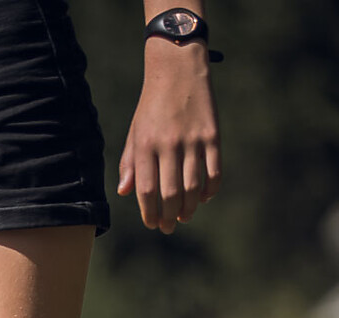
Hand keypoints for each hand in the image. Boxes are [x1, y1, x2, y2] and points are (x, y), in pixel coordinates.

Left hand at [118, 43, 220, 232]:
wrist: (177, 69)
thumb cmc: (152, 105)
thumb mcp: (135, 131)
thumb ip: (130, 162)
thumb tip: (125, 192)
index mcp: (146, 146)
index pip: (147, 190)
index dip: (150, 212)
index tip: (152, 224)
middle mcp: (168, 145)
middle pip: (171, 193)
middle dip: (170, 216)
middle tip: (170, 227)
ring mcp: (192, 140)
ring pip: (193, 187)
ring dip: (190, 208)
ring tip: (185, 216)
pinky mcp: (212, 135)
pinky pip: (214, 171)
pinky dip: (210, 190)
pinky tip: (204, 198)